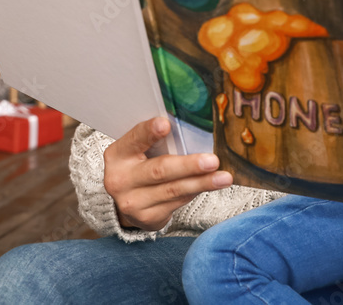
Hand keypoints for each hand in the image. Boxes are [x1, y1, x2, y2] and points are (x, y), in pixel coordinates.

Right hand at [103, 117, 232, 230]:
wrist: (125, 202)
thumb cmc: (139, 165)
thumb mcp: (138, 150)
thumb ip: (155, 140)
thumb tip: (190, 125)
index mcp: (118, 155)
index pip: (134, 139)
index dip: (149, 132)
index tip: (166, 124)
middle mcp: (120, 180)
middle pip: (159, 171)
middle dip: (189, 166)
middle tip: (212, 161)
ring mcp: (133, 202)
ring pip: (173, 190)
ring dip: (202, 183)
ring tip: (224, 178)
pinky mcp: (147, 218)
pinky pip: (178, 203)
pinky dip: (196, 191)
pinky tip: (211, 185)